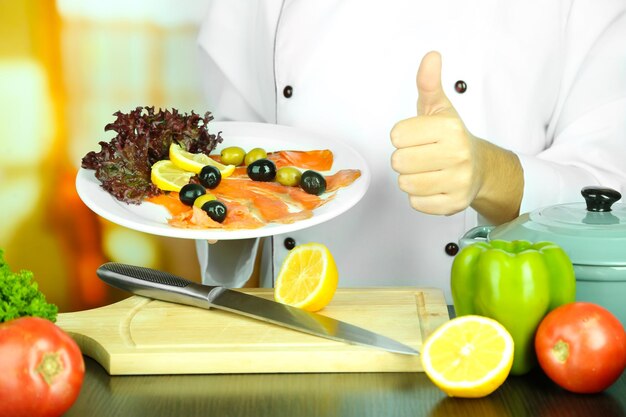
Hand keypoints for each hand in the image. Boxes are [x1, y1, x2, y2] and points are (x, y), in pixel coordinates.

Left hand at [390, 51, 522, 223]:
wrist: (481, 168)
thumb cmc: (451, 138)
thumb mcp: (439, 108)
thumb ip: (429, 83)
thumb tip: (431, 56)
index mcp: (450, 128)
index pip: (397, 136)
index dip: (402, 137)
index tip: (417, 137)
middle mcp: (458, 155)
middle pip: (399, 162)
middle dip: (405, 159)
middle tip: (421, 156)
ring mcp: (458, 181)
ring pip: (405, 184)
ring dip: (410, 179)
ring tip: (428, 171)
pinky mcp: (454, 204)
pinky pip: (416, 203)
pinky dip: (419, 197)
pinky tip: (433, 185)